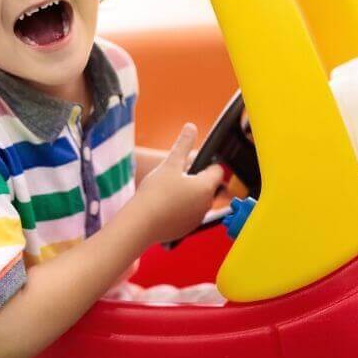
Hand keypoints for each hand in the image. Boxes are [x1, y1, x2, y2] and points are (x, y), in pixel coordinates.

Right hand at [131, 123, 224, 243]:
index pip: (217, 170)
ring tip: (169, 189)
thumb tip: (191, 127)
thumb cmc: (156, 193)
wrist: (141, 223)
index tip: (191, 162)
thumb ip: (183, 144)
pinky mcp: (186, 229)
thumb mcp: (170, 163)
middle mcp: (206, 205)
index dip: (206, 163)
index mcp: (206, 187)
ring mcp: (197, 219)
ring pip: (198, 200)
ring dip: (188, 193)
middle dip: (196, 178)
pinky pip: (188, 214)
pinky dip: (181, 208)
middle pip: (207, 186)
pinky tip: (165, 204)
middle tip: (176, 174)